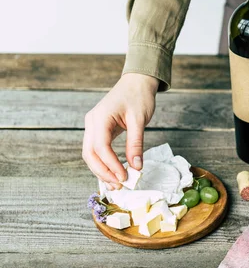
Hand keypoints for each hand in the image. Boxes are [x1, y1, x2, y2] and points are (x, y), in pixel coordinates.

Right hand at [82, 73, 158, 189]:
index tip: (124, 177)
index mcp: (100, 118)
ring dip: (101, 170)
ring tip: (116, 184)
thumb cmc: (139, 96)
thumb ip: (136, 143)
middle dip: (102, 172)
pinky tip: (113, 173)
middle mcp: (92, 122)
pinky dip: (103, 162)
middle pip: (89, 153)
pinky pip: (97, 149)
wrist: (137, 82)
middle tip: (118, 186)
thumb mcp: (140, 120)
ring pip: (90, 153)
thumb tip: (136, 167)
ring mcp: (93, 125)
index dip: (111, 165)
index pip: (101, 147)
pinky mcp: (98, 129)